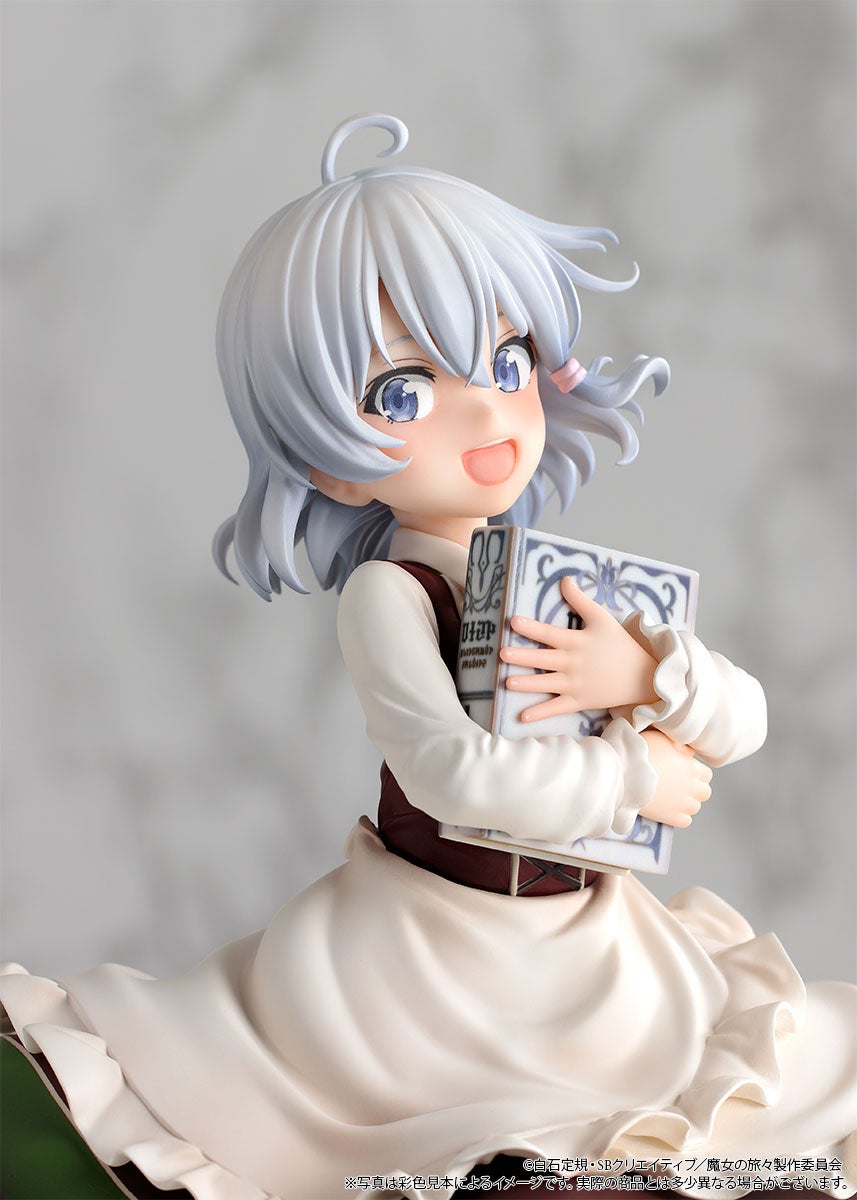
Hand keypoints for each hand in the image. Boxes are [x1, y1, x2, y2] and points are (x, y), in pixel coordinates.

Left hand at [500, 577, 659, 722]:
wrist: (642, 675)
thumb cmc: (619, 643)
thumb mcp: (601, 618)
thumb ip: (580, 600)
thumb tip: (564, 579)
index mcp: (576, 641)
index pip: (550, 632)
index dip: (531, 627)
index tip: (513, 621)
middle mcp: (573, 663)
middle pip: (544, 658)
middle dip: (523, 656)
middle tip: (502, 653)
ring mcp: (576, 684)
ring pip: (547, 683)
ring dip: (527, 684)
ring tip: (507, 682)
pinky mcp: (579, 700)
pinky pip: (557, 707)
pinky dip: (541, 713)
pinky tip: (522, 717)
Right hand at [637, 730, 712, 827]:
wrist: (625, 772)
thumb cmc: (641, 752)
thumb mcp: (662, 738)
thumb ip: (679, 744)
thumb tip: (689, 753)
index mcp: (692, 767)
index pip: (707, 775)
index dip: (697, 773)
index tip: (684, 772)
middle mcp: (692, 787)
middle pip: (705, 793)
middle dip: (695, 790)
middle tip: (680, 785)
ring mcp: (682, 804)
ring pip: (695, 807)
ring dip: (687, 803)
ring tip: (672, 798)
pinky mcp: (671, 817)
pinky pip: (686, 821)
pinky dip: (679, 817)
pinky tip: (668, 809)